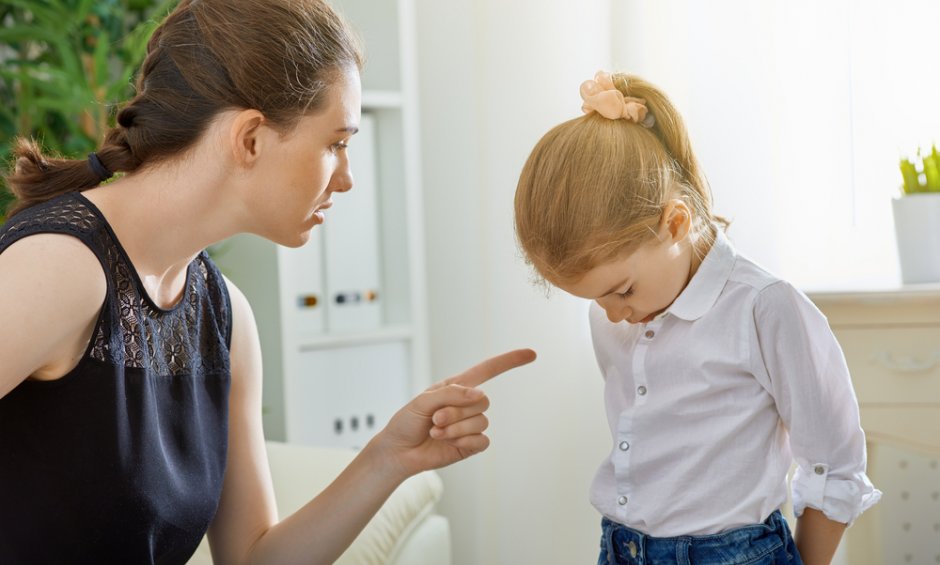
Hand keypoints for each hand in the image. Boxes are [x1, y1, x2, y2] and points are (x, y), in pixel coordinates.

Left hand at [373, 348, 536, 477]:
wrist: (398, 451)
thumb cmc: (406, 422)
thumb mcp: (423, 401)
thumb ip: (452, 394)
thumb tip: (480, 395)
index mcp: (456, 387)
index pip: (488, 370)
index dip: (509, 361)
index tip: (531, 354)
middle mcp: (466, 405)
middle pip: (483, 401)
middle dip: (457, 411)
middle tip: (435, 419)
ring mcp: (469, 426)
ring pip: (481, 422)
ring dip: (456, 428)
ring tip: (436, 431)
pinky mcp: (469, 445)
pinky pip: (482, 441)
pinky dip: (464, 441)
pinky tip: (448, 443)